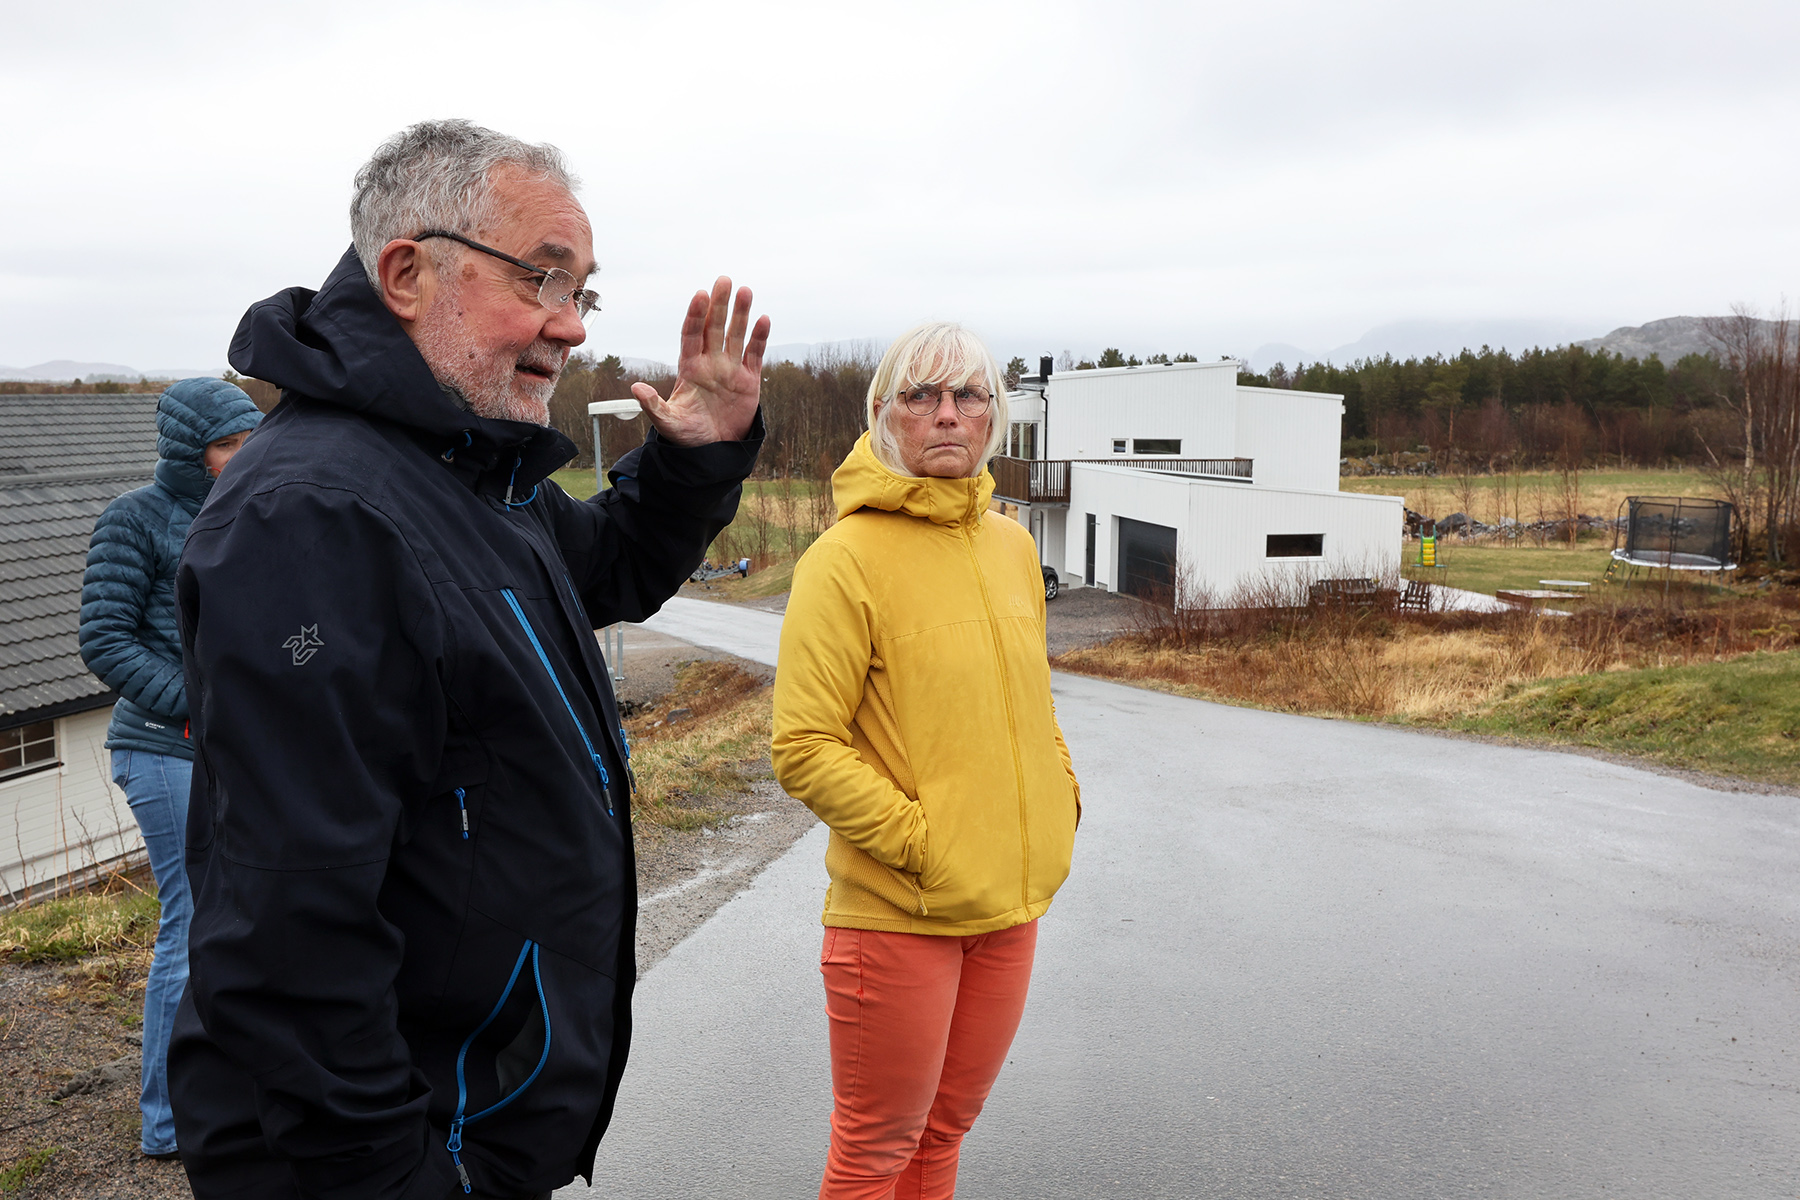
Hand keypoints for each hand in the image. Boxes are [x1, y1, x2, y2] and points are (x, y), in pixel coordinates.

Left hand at [631, 277, 769, 445]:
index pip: (692, 335)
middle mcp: (710, 363)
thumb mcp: (668, 422)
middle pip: (714, 327)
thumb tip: (636, 388)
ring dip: (741, 314)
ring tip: (745, 291)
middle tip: (723, 280)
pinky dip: (760, 337)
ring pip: (736, 335)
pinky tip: (764, 319)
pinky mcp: (749, 380)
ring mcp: (730, 370)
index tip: (700, 296)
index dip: (696, 316)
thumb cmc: (687, 436)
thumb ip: (653, 405)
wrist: (713, 450)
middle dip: (719, 305)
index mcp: (690, 368)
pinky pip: (755, 354)